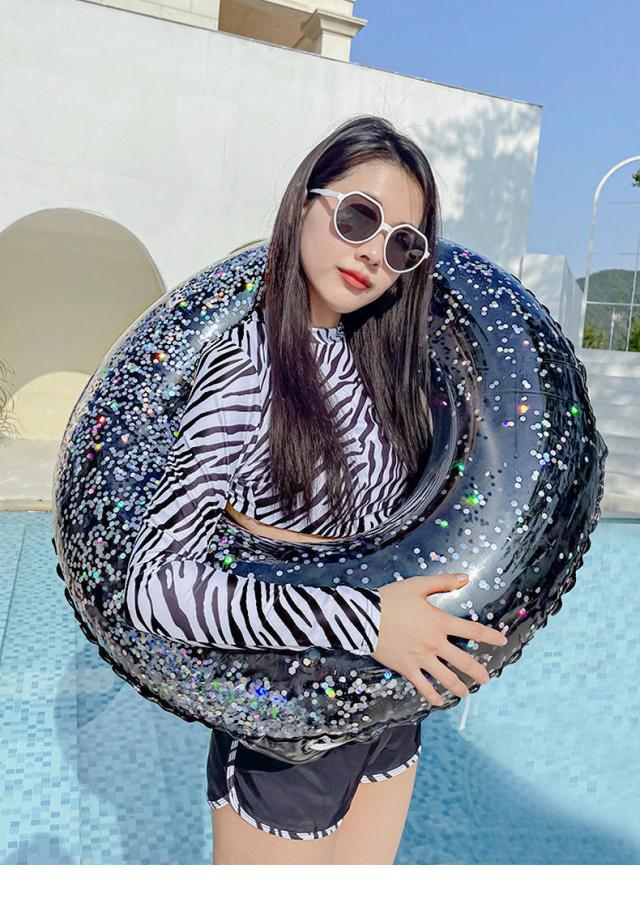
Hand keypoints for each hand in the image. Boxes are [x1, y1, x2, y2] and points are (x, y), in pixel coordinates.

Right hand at [372, 574, 507, 705]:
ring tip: (467, 693)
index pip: (473, 631)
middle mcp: (434, 643)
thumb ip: (443, 582)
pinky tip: (439, 701)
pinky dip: (433, 696)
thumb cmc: (390, 598)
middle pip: (464, 661)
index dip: (491, 637)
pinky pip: (423, 687)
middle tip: (487, 678)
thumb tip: (465, 578)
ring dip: (459, 687)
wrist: (363, 617)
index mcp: (440, 622)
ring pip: (446, 678)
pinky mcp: (407, 668)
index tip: (502, 641)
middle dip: (478, 671)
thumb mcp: (417, 585)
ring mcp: (421, 658)